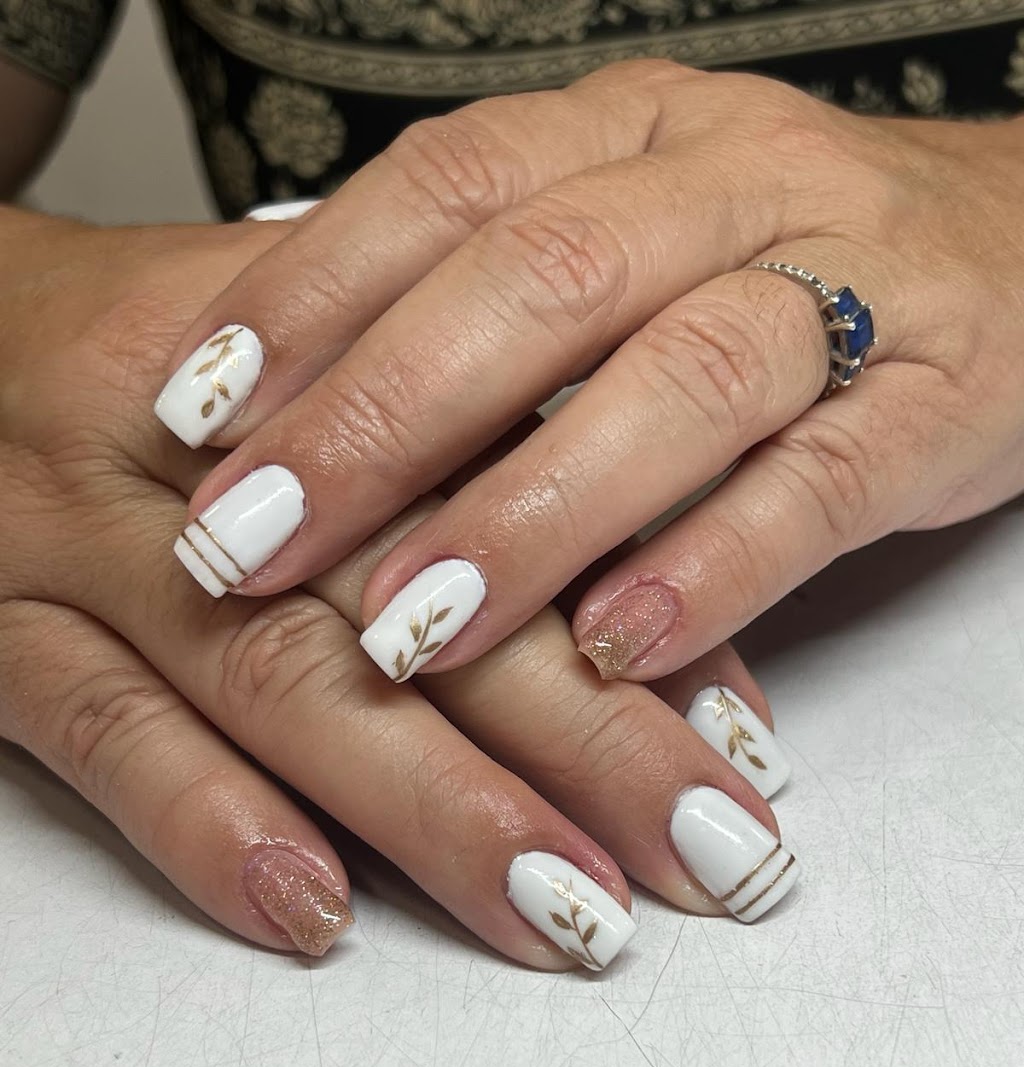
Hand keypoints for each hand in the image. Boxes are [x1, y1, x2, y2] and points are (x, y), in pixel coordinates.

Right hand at [0, 208, 797, 970]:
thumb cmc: (183, 369)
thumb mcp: (345, 377)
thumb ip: (499, 482)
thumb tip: (680, 632)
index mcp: (323, 366)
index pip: (506, 490)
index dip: (636, 623)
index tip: (745, 748)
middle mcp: (216, 458)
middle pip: (416, 604)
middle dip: (577, 744)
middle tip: (704, 854)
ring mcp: (89, 547)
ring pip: (278, 682)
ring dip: (430, 810)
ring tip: (563, 912)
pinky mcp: (0, 634)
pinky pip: (99, 736)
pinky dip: (206, 826)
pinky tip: (311, 909)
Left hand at [161, 62, 1023, 683]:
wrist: (1022, 245)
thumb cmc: (784, 264)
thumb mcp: (634, 242)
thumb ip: (497, 311)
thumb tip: (305, 417)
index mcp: (634, 132)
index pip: (449, 186)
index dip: (314, 292)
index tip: (201, 410)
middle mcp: (733, 184)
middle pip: (541, 281)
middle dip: (384, 421)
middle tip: (260, 542)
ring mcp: (854, 284)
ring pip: (680, 379)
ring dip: (534, 510)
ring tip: (416, 624)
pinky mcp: (943, 401)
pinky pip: (819, 481)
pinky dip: (710, 566)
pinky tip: (614, 649)